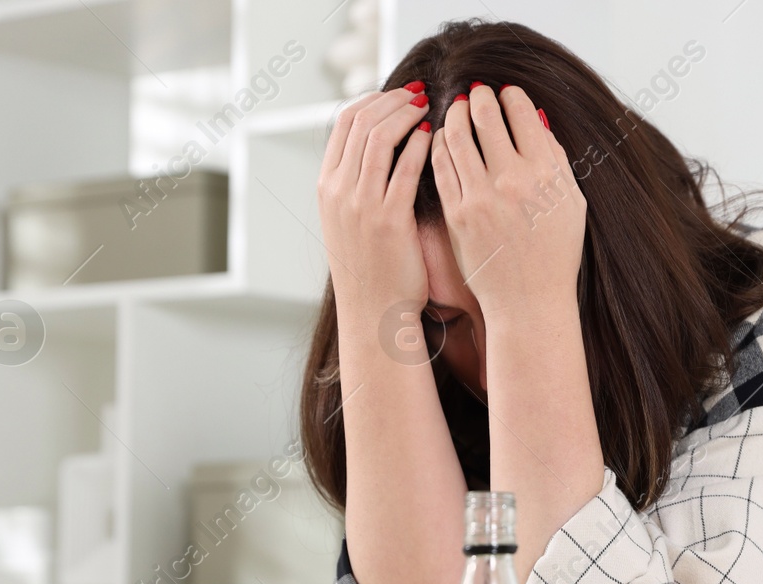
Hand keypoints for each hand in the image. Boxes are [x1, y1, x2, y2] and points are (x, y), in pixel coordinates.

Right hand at [317, 86, 431, 319]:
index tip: (399, 94)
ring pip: (380, 139)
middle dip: (392, 100)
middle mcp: (338, 191)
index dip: (373, 99)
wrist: (375, 312)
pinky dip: (419, 147)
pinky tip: (435, 138)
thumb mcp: (351, 220)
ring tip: (429, 108)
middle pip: (362, 122)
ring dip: (407, 116)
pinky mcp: (388, 221)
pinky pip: (404, 170)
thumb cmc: (373, 267)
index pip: (344, 122)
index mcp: (327, 186)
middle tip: (419, 93)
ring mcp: (360, 205)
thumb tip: (382, 145)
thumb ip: (360, 182)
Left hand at [430, 85, 585, 314]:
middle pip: (486, 115)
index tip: (506, 94)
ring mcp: (481, 197)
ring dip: (454, 115)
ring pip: (456, 136)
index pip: (522, 113)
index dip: (511, 95)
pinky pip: (441, 166)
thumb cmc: (555, 255)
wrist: (530, 303)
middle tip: (475, 93)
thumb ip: (556, 159)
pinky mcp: (457, 215)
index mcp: (546, 174)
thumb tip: (536, 120)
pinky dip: (438, 145)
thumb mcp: (571, 205)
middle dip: (478, 96)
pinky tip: (442, 140)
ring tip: (456, 111)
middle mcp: (513, 181)